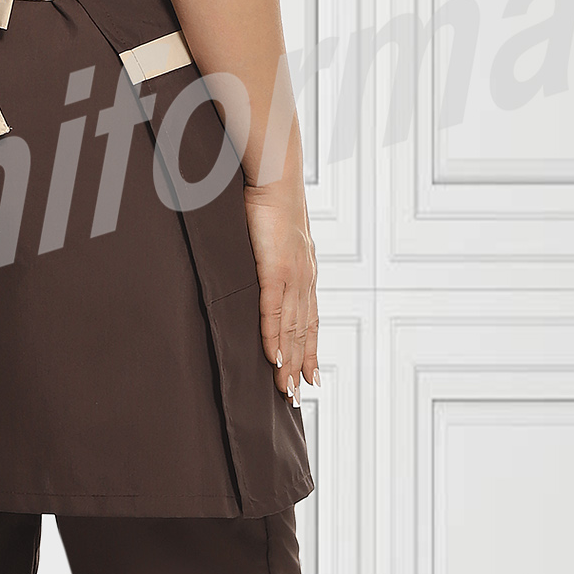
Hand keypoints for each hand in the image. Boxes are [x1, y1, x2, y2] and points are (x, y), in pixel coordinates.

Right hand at [244, 182, 317, 400]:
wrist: (275, 177)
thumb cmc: (270, 201)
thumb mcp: (275, 236)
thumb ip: (271, 258)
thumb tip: (261, 269)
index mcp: (306, 272)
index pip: (310, 319)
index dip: (311, 350)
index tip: (312, 376)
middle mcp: (306, 279)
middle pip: (305, 332)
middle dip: (301, 366)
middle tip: (296, 396)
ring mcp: (293, 276)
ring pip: (293, 329)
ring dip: (289, 361)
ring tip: (285, 388)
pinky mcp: (276, 269)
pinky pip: (275, 312)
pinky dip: (275, 338)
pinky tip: (275, 359)